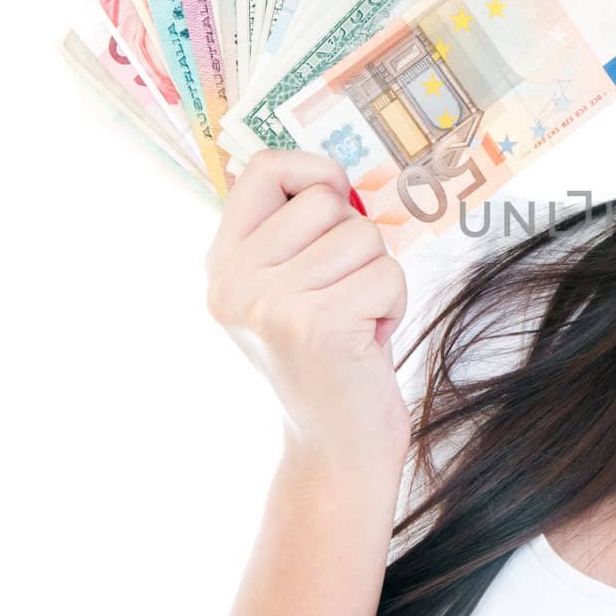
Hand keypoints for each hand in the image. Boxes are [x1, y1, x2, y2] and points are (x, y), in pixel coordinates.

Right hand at [204, 149, 411, 475]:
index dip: (313, 171)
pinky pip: (387, 274)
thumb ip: (298, 233)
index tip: (336, 198)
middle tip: (344, 297)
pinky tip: (366, 342)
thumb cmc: (332, 356)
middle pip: (327, 201)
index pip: (264, 169)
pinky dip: (392, 306)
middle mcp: (233, 281)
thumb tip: (337, 173)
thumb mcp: (293, 288)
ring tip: (354, 322)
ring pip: (364, 237)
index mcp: (223, 264)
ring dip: (378, 279)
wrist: (334, 446)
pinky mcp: (316, 325)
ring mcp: (270, 304)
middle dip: (357, 244)